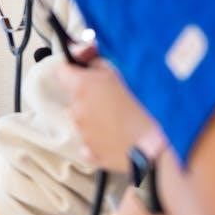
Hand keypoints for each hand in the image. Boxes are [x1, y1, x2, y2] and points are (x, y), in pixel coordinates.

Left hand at [58, 55, 154, 172]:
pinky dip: (100, 137)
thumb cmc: (142, 109)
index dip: (73, 68)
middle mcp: (76, 110)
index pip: (62, 71)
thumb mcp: (122, 75)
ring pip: (83, 119)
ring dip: (95, 116)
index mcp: (82, 88)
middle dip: (90, 94)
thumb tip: (90, 62)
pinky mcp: (89, 152)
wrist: (151, 147)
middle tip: (113, 96)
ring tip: (120, 118)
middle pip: (75, 97)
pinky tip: (118, 135)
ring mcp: (81, 133)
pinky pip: (90, 141)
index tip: (83, 68)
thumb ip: (100, 65)